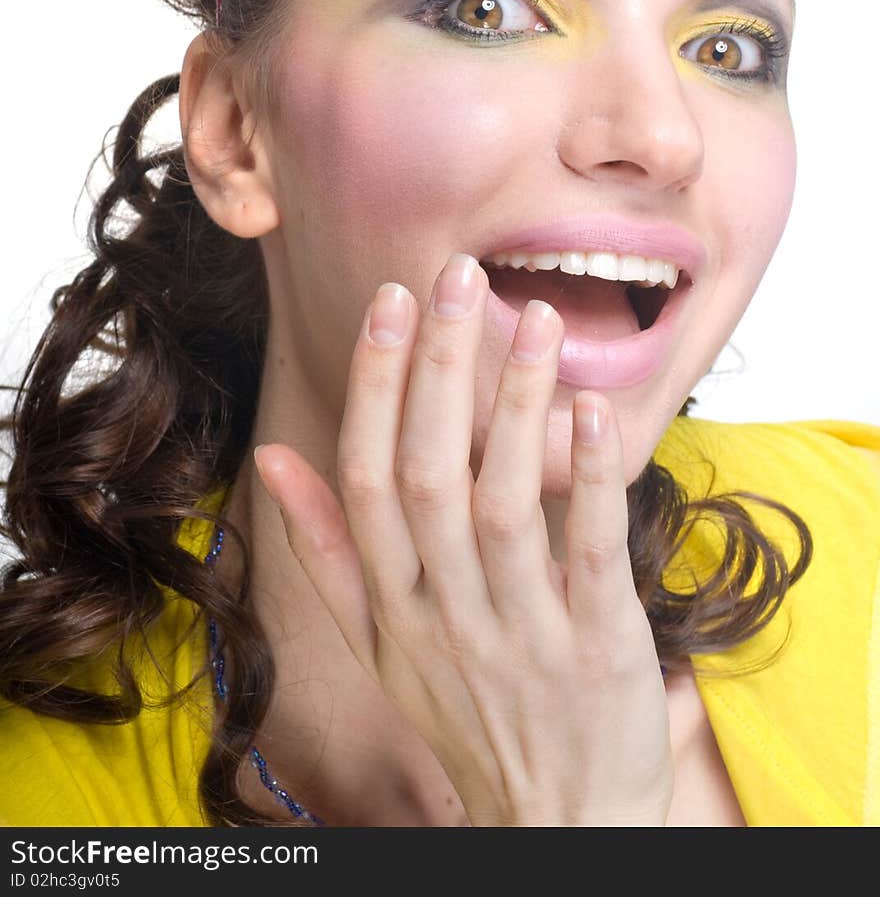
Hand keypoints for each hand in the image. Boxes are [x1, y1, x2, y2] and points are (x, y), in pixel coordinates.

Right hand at [253, 252, 672, 826]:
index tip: (388, 301)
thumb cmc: (467, 718)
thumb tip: (275, 456)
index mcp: (391, 607)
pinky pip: (589, 549)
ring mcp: (520, 633)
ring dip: (515, 401)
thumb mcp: (379, 645)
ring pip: (504, 499)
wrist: (557, 825)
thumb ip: (328, 552)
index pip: (366, 476)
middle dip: (437, 367)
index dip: (374, 383)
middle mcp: (444, 615)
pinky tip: (591, 407)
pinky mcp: (596, 648)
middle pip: (428, 473)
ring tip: (535, 318)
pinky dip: (590, 476)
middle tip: (453, 276)